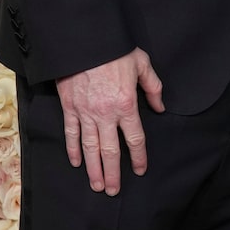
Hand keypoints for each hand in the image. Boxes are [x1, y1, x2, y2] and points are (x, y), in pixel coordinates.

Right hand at [56, 48, 164, 195]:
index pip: (135, 139)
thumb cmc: (114, 49)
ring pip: (90, 147)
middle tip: (113, 190)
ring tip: (96, 186)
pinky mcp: (69, 107)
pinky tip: (77, 162)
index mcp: (126, 105)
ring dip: (93, 169)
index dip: (138, 157)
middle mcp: (106, 114)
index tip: (139, 170)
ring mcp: (85, 112)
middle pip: (110, 151)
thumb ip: (153, 87)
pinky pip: (71, 133)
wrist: (83, 39)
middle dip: (112, 173)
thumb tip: (159, 107)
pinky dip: (73, 149)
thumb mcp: (142, 63)